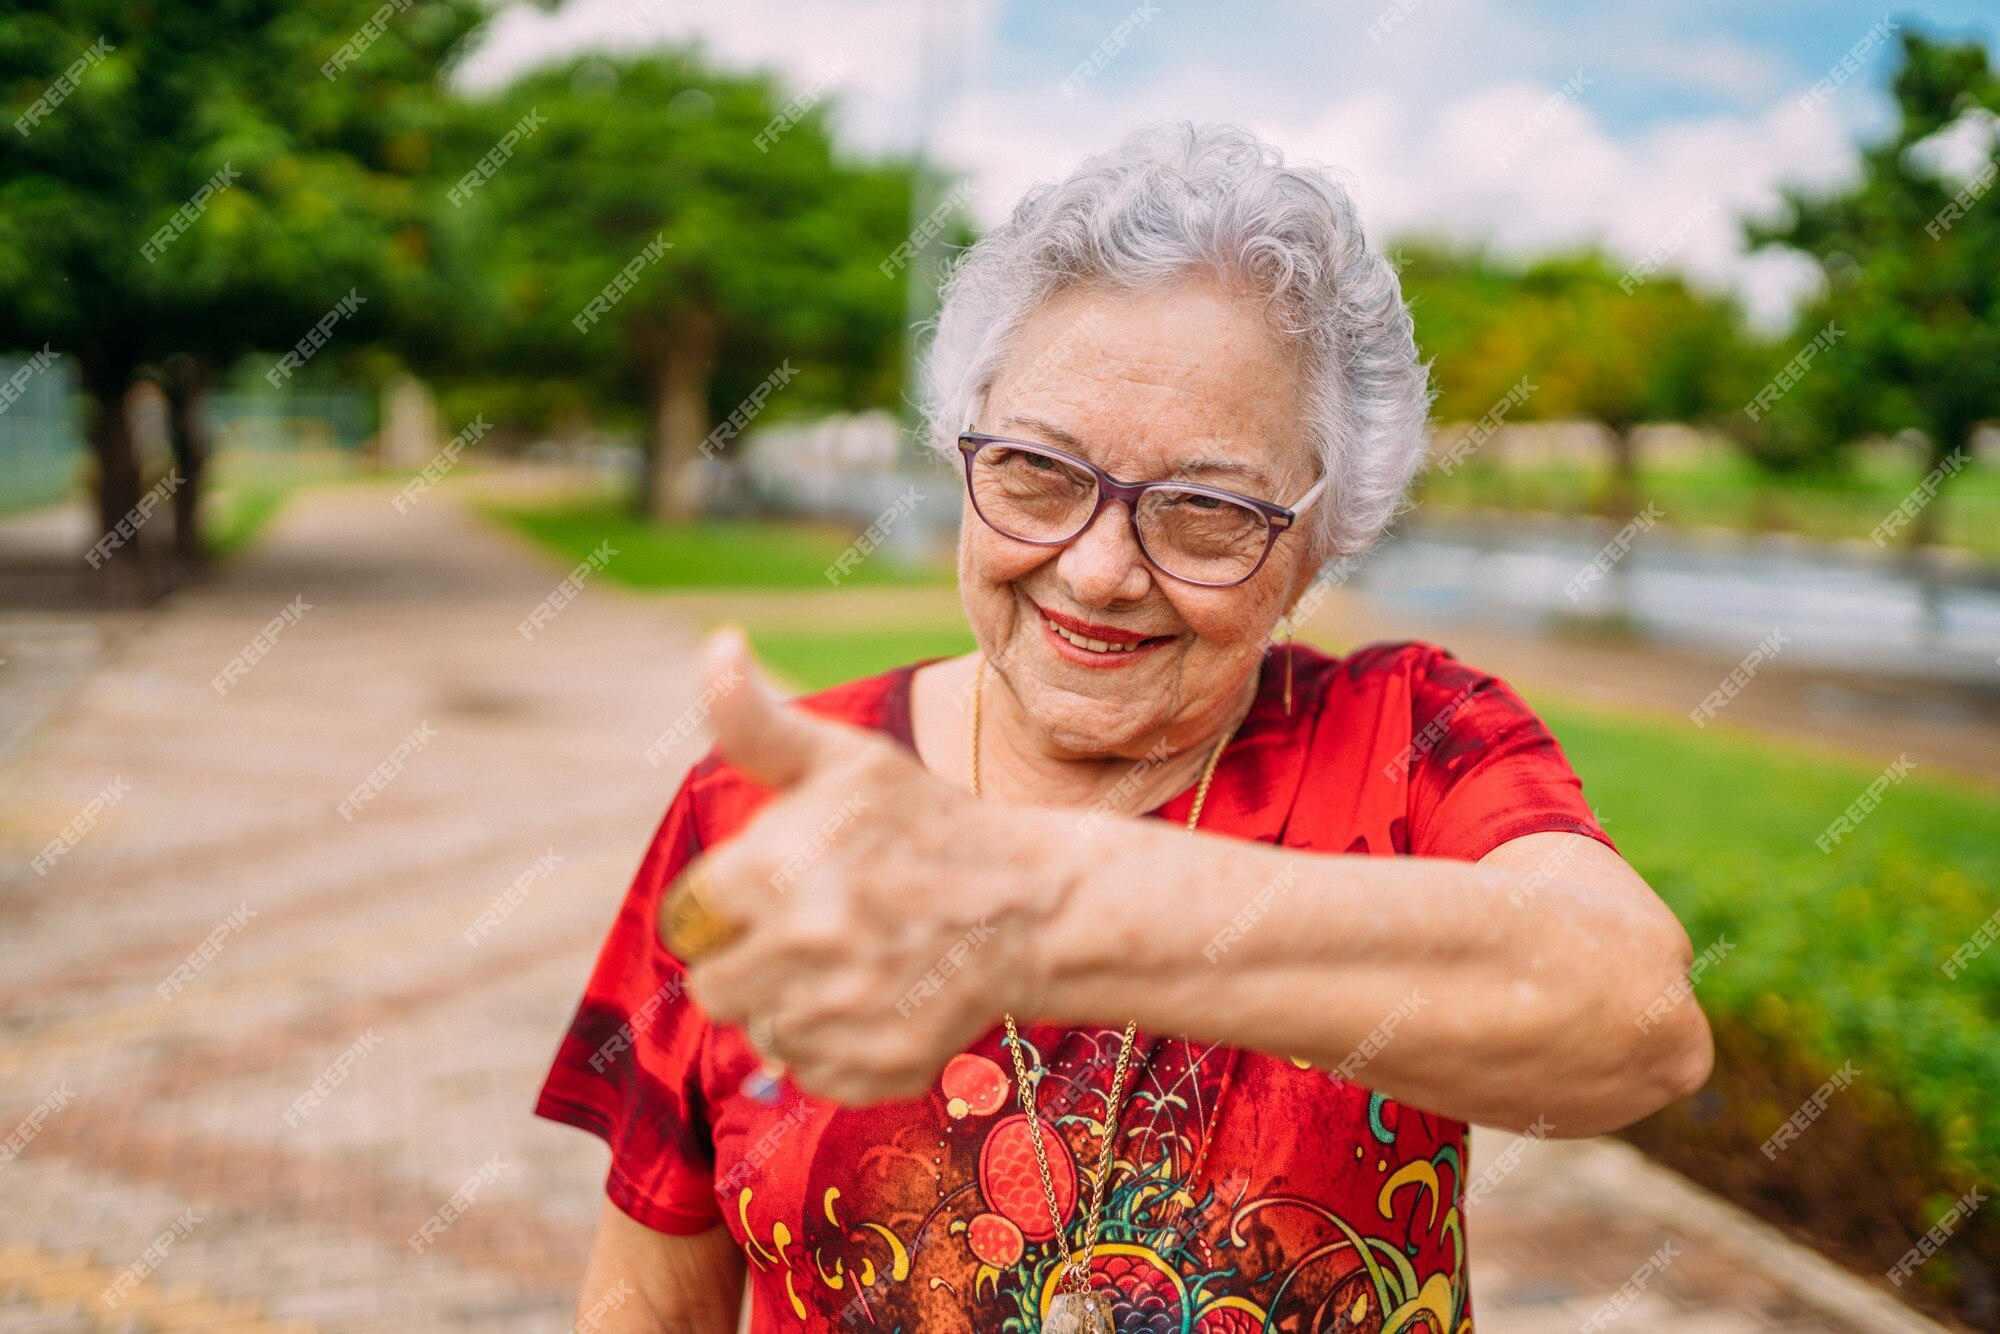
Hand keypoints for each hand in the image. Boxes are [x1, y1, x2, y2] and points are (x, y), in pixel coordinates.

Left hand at [668, 628, 1067, 1105]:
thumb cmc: (924, 823)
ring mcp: (840, 1014)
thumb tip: (714, 642)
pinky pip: (810, 1073)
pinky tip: (879, 1001)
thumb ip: (754, 720)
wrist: (1030, 903)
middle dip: (753, 957)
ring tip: (852, 961)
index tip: (778, 886)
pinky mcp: (875, 1068)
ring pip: (761, 1032)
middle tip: (816, 927)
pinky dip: (836, 1047)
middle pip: (714, 986)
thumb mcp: (842, 762)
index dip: (730, 902)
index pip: (689, 917)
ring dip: (792, 1003)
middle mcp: (799, 947)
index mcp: (768, 870)